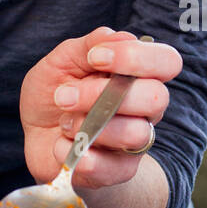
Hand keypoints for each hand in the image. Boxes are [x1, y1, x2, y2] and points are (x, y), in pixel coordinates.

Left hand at [20, 26, 182, 191]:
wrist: (38, 135)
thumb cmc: (55, 91)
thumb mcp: (62, 61)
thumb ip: (88, 46)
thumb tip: (119, 37)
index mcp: (139, 74)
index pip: (168, 62)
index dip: (136, 57)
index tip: (95, 58)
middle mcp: (146, 107)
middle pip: (156, 98)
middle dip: (101, 94)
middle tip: (64, 96)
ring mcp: (136, 140)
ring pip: (136, 134)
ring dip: (89, 126)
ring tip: (64, 124)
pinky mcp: (120, 170)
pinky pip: (114, 168)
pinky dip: (81, 156)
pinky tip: (62, 146)